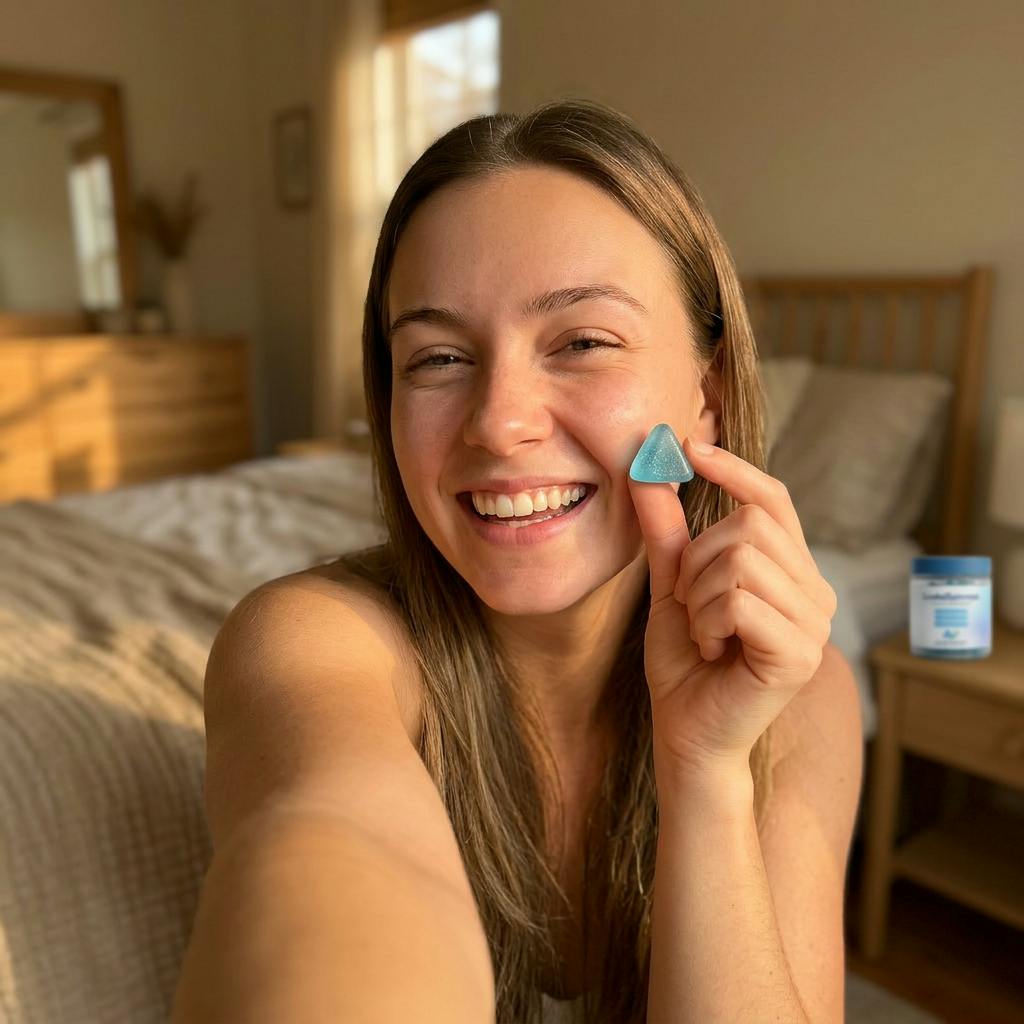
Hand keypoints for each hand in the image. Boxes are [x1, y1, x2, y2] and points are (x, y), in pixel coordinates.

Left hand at [626, 437, 837, 777]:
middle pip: (749, 524)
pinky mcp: (799, 652)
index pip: (773, 500)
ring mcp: (814, 623)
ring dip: (699, 597)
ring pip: (740, 560)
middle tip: (691, 606)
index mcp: (791, 572)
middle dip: (697, 561)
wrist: (687, 733)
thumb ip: (668, 531)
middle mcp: (815, 592)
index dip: (733, 469)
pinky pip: (738, 599)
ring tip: (704, 633)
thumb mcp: (672, 586)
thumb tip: (650, 466)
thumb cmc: (685, 664)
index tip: (689, 446)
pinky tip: (714, 650)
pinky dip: (707, 622)